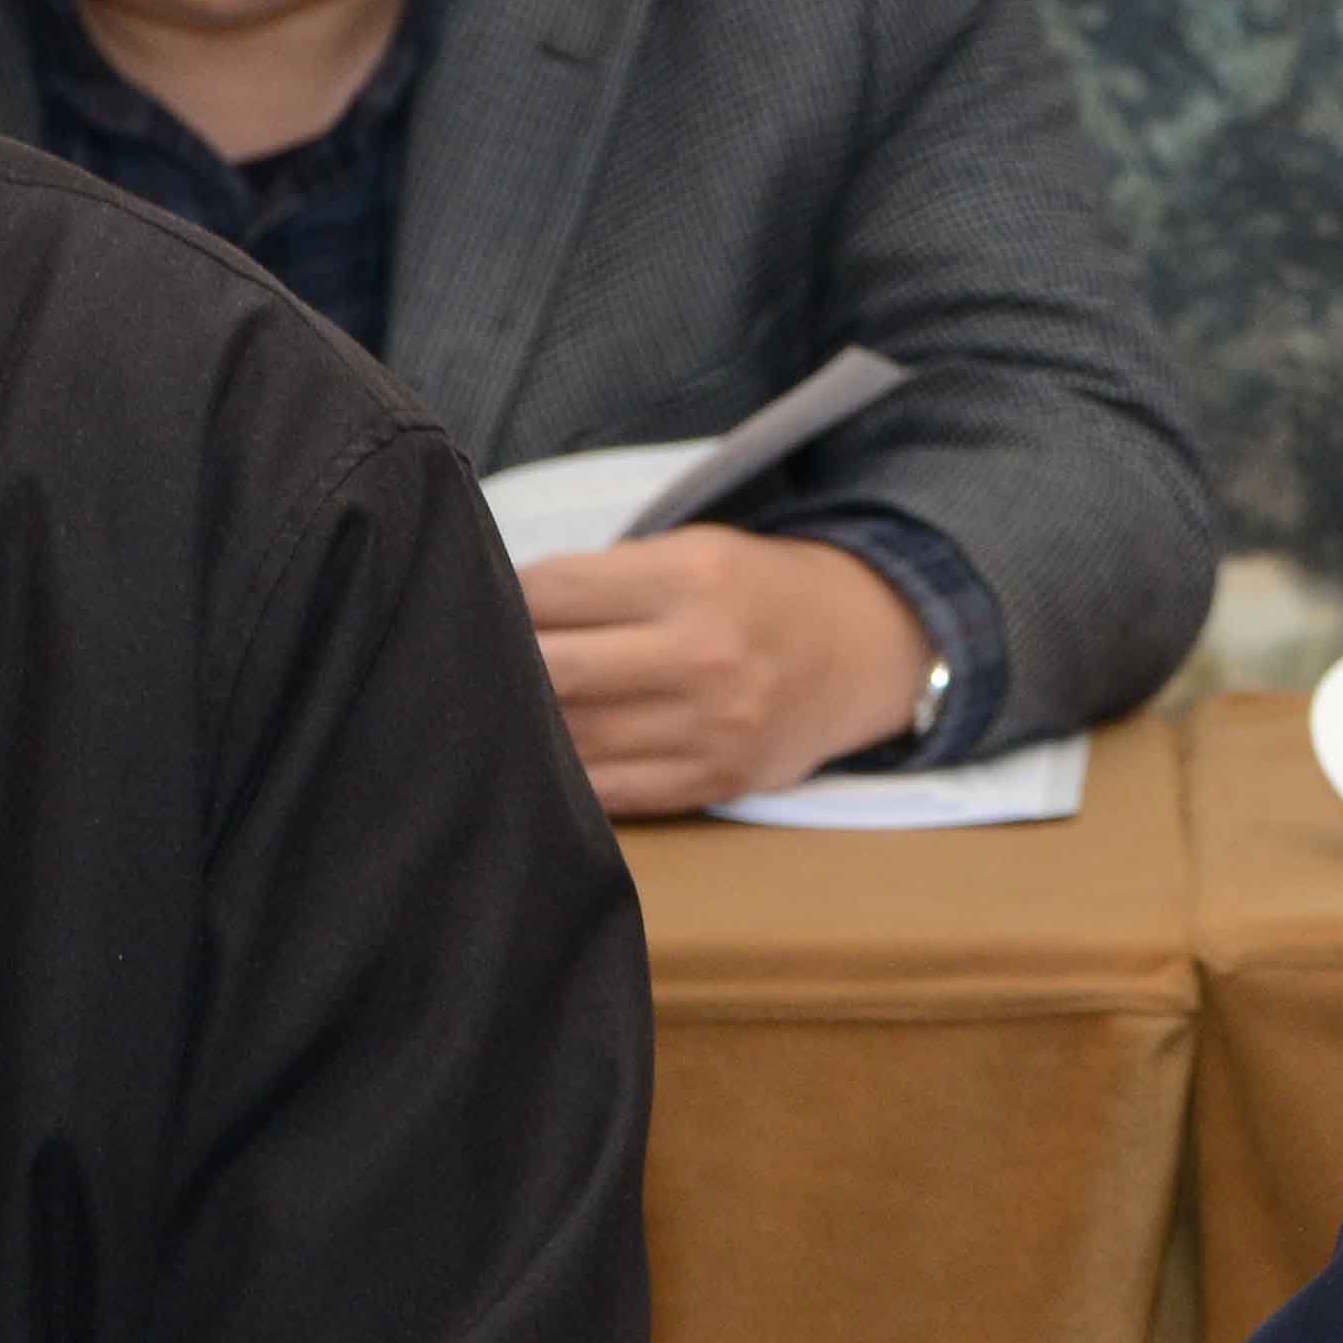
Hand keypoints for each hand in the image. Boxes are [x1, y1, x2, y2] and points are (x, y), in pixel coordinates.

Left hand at [521, 526, 936, 812]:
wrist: (864, 652)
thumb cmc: (755, 596)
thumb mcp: (694, 552)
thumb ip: (602, 580)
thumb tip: (491, 617)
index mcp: (694, 579)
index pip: (549, 591)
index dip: (501, 599)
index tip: (490, 606)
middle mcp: (707, 654)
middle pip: (552, 670)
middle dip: (500, 666)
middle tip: (478, 663)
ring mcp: (716, 726)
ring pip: (573, 737)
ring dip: (526, 724)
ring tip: (509, 707)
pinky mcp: (718, 780)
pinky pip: (610, 790)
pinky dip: (568, 772)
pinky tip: (552, 752)